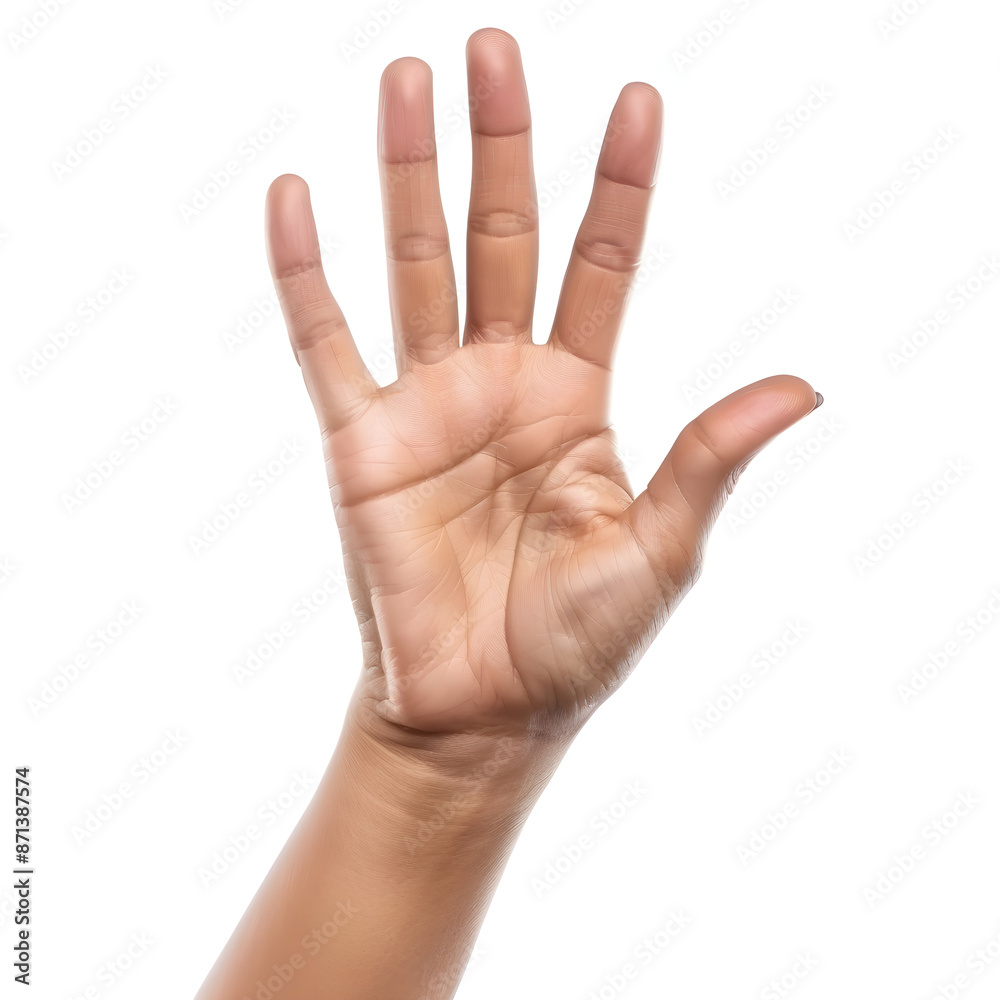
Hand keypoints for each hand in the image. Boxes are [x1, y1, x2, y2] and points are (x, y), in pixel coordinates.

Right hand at [264, 27, 819, 737]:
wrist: (486, 710)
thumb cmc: (576, 642)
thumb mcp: (663, 548)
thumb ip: (709, 457)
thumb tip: (803, 387)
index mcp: (577, 400)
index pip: (602, 265)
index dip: (617, 185)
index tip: (637, 99)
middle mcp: (501, 385)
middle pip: (502, 238)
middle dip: (501, 145)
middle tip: (492, 49)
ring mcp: (427, 406)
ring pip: (415, 267)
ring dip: (408, 176)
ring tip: (405, 81)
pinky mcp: (360, 444)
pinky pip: (325, 344)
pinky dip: (306, 275)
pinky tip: (294, 197)